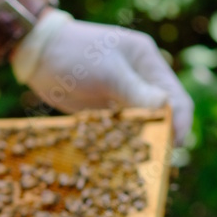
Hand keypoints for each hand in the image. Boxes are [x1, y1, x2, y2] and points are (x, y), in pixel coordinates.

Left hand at [11, 9, 193, 144]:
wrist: (38, 53)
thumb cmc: (73, 53)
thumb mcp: (107, 71)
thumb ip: (136, 91)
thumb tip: (168, 110)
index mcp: (147, 62)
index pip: (176, 97)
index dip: (179, 123)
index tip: (172, 145)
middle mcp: (140, 78)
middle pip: (164, 113)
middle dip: (163, 136)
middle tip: (158, 161)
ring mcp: (123, 94)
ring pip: (144, 123)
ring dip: (144, 141)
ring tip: (142, 163)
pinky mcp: (106, 107)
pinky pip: (123, 128)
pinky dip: (125, 140)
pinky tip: (123, 155)